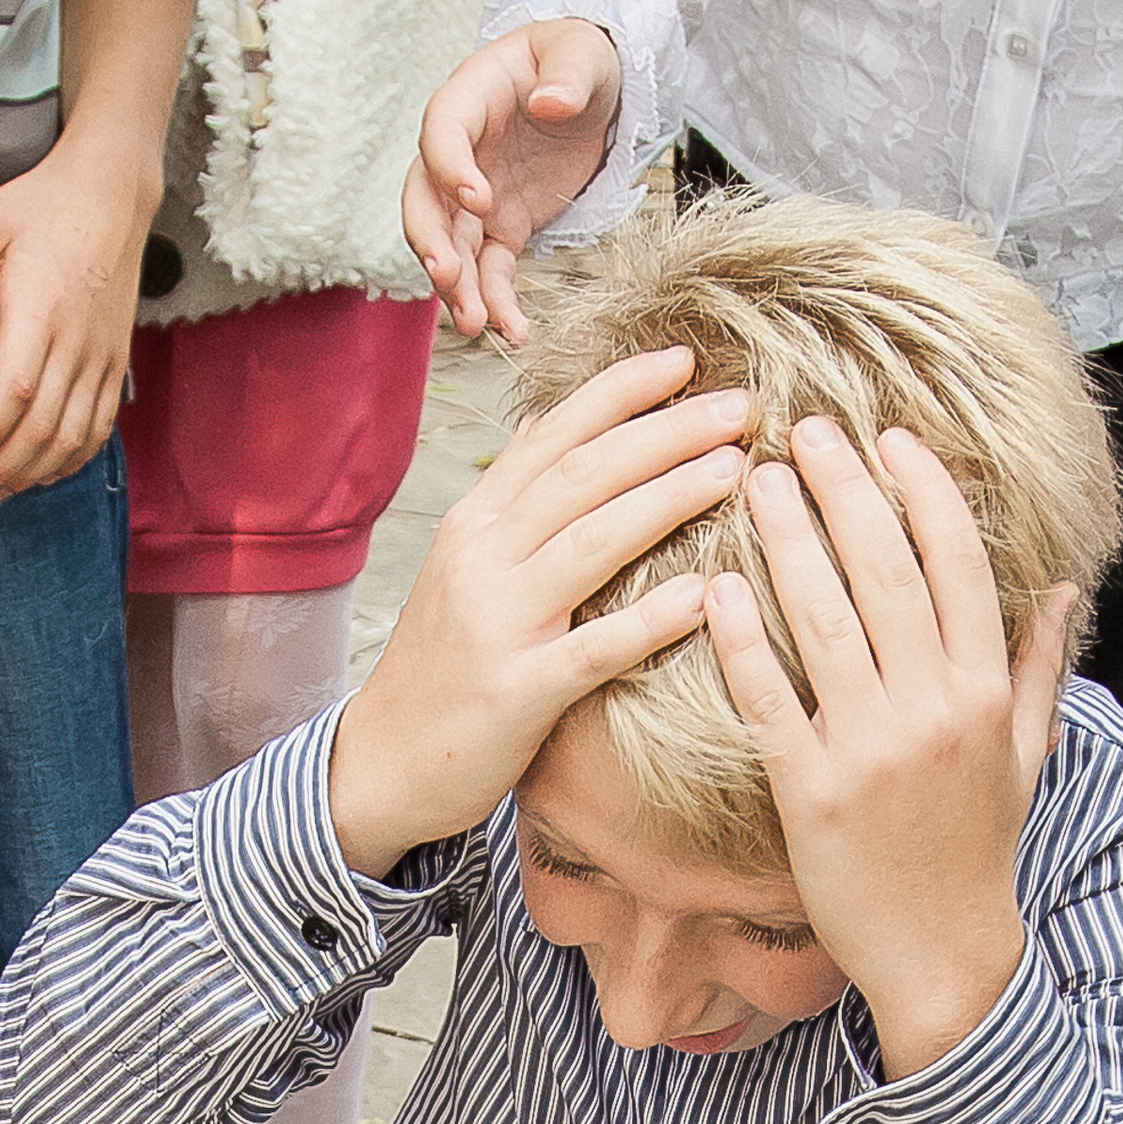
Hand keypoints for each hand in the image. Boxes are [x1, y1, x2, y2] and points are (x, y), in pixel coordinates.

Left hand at [0, 128, 161, 509]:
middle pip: (44, 427)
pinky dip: (73, 459)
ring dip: (35, 473)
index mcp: (41, 310)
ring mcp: (102, 357)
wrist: (113, 194)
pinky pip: (100, 426)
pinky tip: (43, 475)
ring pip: (74, 436)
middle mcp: (77, 342)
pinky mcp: (116, 362)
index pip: (15, 390)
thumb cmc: (43, 205)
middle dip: (4, 469)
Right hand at [328, 348, 743, 873]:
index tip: (685, 360)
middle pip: (585, 474)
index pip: (556, 436)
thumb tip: (551, 426)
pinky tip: (703, 595)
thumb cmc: (442, 667)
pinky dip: (649, 620)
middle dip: (666, 431)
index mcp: (476, 523)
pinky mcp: (517, 692)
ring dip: (668, 499)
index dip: (622, 392)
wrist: (383, 762)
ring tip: (734, 470)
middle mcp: (483, 558)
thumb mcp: (462, 567)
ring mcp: (498, 623)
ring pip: (592, 541)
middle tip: (739, 404)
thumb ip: (512, 500)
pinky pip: (593, 648)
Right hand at [403, 21, 621, 344]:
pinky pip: (490, 270)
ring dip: (458, 288)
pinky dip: (498, 302)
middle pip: (425, 200)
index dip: (450, 167)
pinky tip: (514, 332)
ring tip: (475, 325)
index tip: (477, 199)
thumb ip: (568, 74)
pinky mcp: (500, 227)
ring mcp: (476, 196)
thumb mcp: (582, 53)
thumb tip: (551, 103)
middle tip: (446, 276)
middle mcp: (460, 153)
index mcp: (469, 98)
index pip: (441, 133)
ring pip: (451, 246)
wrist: (588, 89)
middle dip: (431, 241)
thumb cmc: (577, 59)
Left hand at [705, 424, 1077, 1079]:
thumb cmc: (978, 850)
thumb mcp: (1024, 755)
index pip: (957, 564)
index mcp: (983, 692)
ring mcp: (869, 753)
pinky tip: (717, 585)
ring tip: (755, 480)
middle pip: (885, 573)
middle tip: (804, 430)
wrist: (942, 956)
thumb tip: (1057, 586)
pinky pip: (769, 700)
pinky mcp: (810, 796)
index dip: (923, 492)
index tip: (890, 438)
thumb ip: (1035, 666)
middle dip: (844, 490)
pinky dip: (742, 639)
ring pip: (823, 621)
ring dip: (787, 539)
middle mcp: (931, 712)